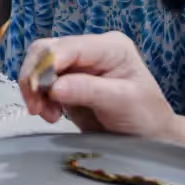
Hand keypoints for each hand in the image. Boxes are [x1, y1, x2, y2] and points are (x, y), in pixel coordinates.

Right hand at [17, 33, 184, 142]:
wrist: (149, 137)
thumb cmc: (145, 116)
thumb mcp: (123, 102)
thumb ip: (89, 90)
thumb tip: (55, 87)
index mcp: (110, 47)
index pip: (69, 47)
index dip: (49, 65)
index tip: (39, 89)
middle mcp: (91, 51)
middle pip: (47, 51)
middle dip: (35, 77)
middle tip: (36, 106)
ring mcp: (78, 65)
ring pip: (39, 65)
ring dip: (34, 90)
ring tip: (45, 114)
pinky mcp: (68, 82)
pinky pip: (42, 83)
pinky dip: (39, 98)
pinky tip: (50, 114)